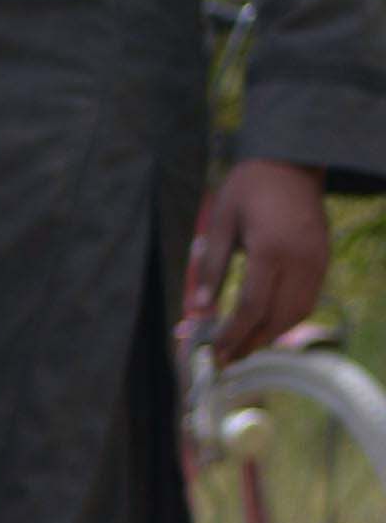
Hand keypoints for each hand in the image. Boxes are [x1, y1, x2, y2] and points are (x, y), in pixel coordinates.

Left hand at [189, 156, 332, 364]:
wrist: (292, 162)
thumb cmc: (249, 187)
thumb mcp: (220, 221)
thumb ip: (211, 267)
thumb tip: (199, 309)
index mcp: (270, 249)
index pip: (252, 307)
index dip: (233, 335)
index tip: (215, 352)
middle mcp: (299, 260)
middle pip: (277, 318)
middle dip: (251, 343)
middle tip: (226, 360)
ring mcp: (316, 261)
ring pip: (297, 314)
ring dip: (270, 336)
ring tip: (243, 347)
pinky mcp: (323, 261)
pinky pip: (308, 300)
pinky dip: (286, 318)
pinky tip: (265, 324)